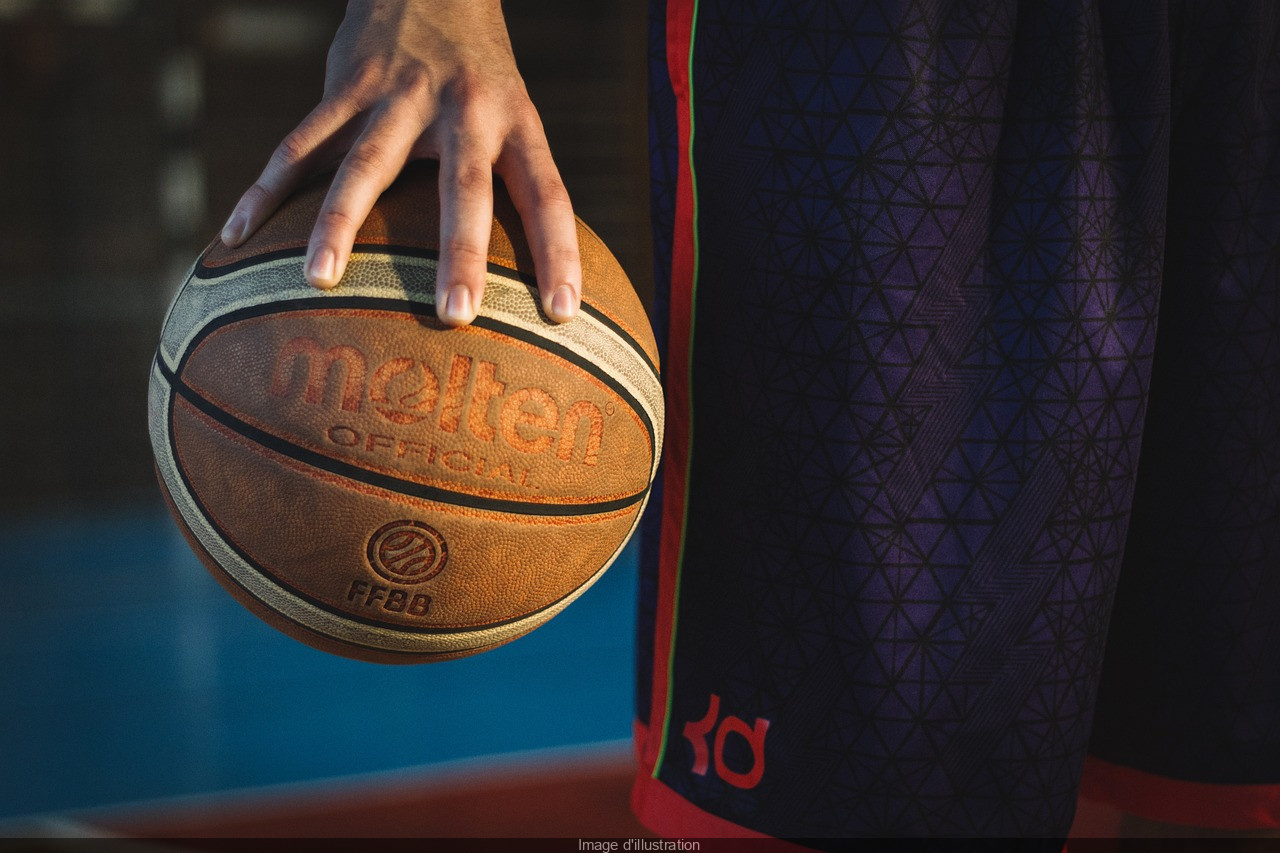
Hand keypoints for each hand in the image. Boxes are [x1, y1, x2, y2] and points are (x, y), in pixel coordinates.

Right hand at [219, 0, 581, 326]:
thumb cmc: (480, 74)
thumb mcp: (515, 112)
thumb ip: (516, 180)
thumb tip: (530, 269)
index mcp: (514, 121)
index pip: (548, 192)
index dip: (558, 251)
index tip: (563, 314)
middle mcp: (463, 108)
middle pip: (464, 186)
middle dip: (461, 251)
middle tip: (456, 314)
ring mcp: (399, 95)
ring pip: (365, 165)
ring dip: (340, 223)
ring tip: (320, 280)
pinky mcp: (345, 86)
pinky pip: (298, 145)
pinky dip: (266, 192)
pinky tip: (237, 238)